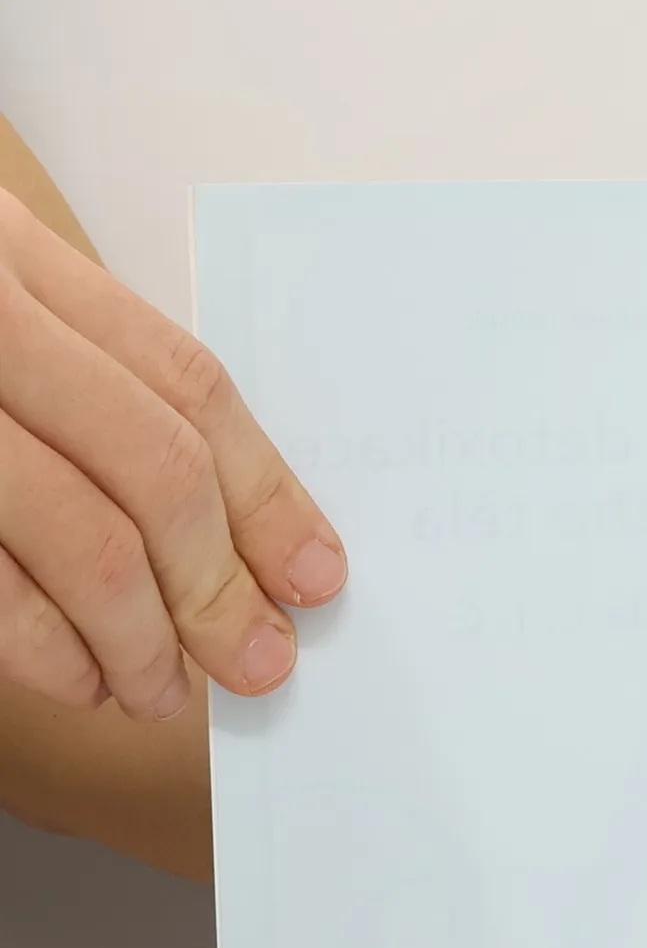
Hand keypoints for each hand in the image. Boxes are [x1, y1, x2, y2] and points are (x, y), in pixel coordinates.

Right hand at [0, 186, 344, 718]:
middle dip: (220, 586)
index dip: (269, 493)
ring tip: (166, 688)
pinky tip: (84, 683)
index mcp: (10, 258)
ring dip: (144, 640)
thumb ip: (88, 384)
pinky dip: (52, 654)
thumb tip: (234, 529)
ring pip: (83, 539)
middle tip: (255, 659)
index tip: (315, 576)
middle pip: (153, 470)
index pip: (185, 387)